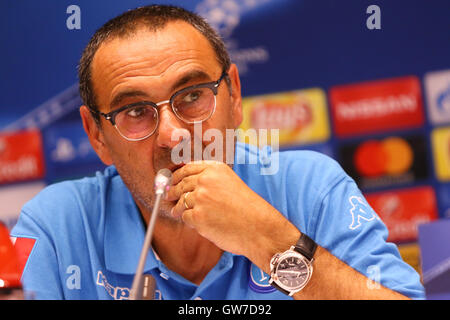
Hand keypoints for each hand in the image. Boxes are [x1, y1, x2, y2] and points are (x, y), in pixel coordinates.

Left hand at [166, 160, 299, 268]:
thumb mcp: (230, 182)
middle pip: (181, 184)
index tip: (172, 180)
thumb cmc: (248, 208)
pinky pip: (185, 217)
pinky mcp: (197, 216)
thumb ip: (211, 179)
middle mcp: (206, 180)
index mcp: (215, 168)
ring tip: (177, 212)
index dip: (177, 175)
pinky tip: (197, 223)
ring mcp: (200, 197)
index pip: (187, 168)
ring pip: (180, 201)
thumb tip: (186, 183)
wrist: (258, 226)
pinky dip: (189, 221)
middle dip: (173, 191)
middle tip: (169, 196)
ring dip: (178, 207)